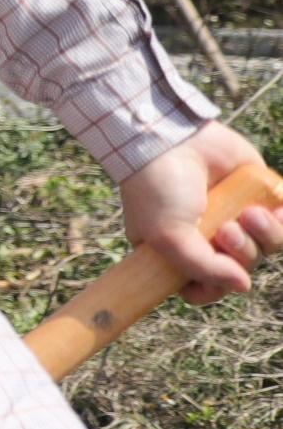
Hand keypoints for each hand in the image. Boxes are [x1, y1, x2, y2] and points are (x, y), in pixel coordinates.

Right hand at [118, 119, 280, 301]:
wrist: (172, 139)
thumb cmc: (157, 190)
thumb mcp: (168, 237)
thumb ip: (203, 268)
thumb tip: (244, 285)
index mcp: (181, 252)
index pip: (205, 288)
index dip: (215, 289)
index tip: (217, 278)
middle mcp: (211, 238)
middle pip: (244, 267)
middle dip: (242, 253)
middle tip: (225, 230)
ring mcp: (237, 217)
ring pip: (270, 246)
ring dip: (266, 235)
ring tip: (249, 214)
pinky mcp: (259, 195)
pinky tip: (271, 209)